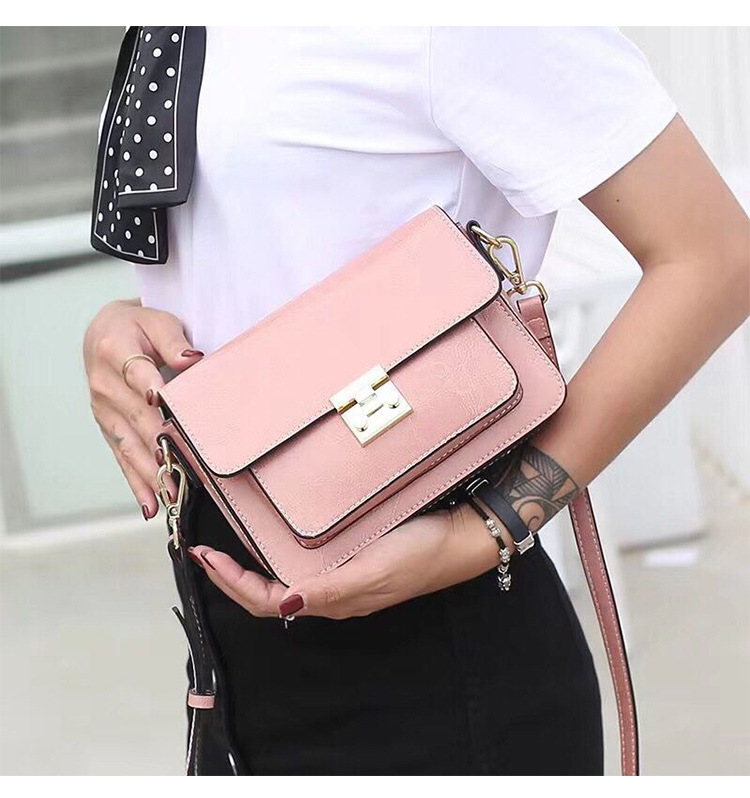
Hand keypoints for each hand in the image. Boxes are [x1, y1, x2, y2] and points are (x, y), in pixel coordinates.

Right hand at [83, 299, 203, 518]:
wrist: (102, 334)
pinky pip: (123, 458)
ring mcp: (104, 411)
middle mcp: (105, 385)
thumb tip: (192, 359)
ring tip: (174, 496)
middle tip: (187, 469)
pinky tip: (152, 506)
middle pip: (139, 419)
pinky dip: (137, 484)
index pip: (138, 373)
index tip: (164, 406)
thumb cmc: (138, 326)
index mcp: (116, 352)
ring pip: (131, 446)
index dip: (152, 390)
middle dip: (162, 446)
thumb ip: (174, 339)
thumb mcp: (157, 319)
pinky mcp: (108, 428)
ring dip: (152, 473)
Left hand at [188, 503, 508, 619]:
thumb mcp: (373, 571)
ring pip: (284, 578)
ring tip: (230, 546)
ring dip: (252, 567)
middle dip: (232, 577)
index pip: (267, 601)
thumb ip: (330, 590)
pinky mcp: (353, 557)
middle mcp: (331, 591)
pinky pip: (305, 562)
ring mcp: (342, 575)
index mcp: (331, 599)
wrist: (459, 539)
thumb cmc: (419, 554)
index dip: (232, 583)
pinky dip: (280, 551)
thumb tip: (286, 603)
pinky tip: (277, 534)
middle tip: (205, 552)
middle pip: (268, 594)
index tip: (204, 557)